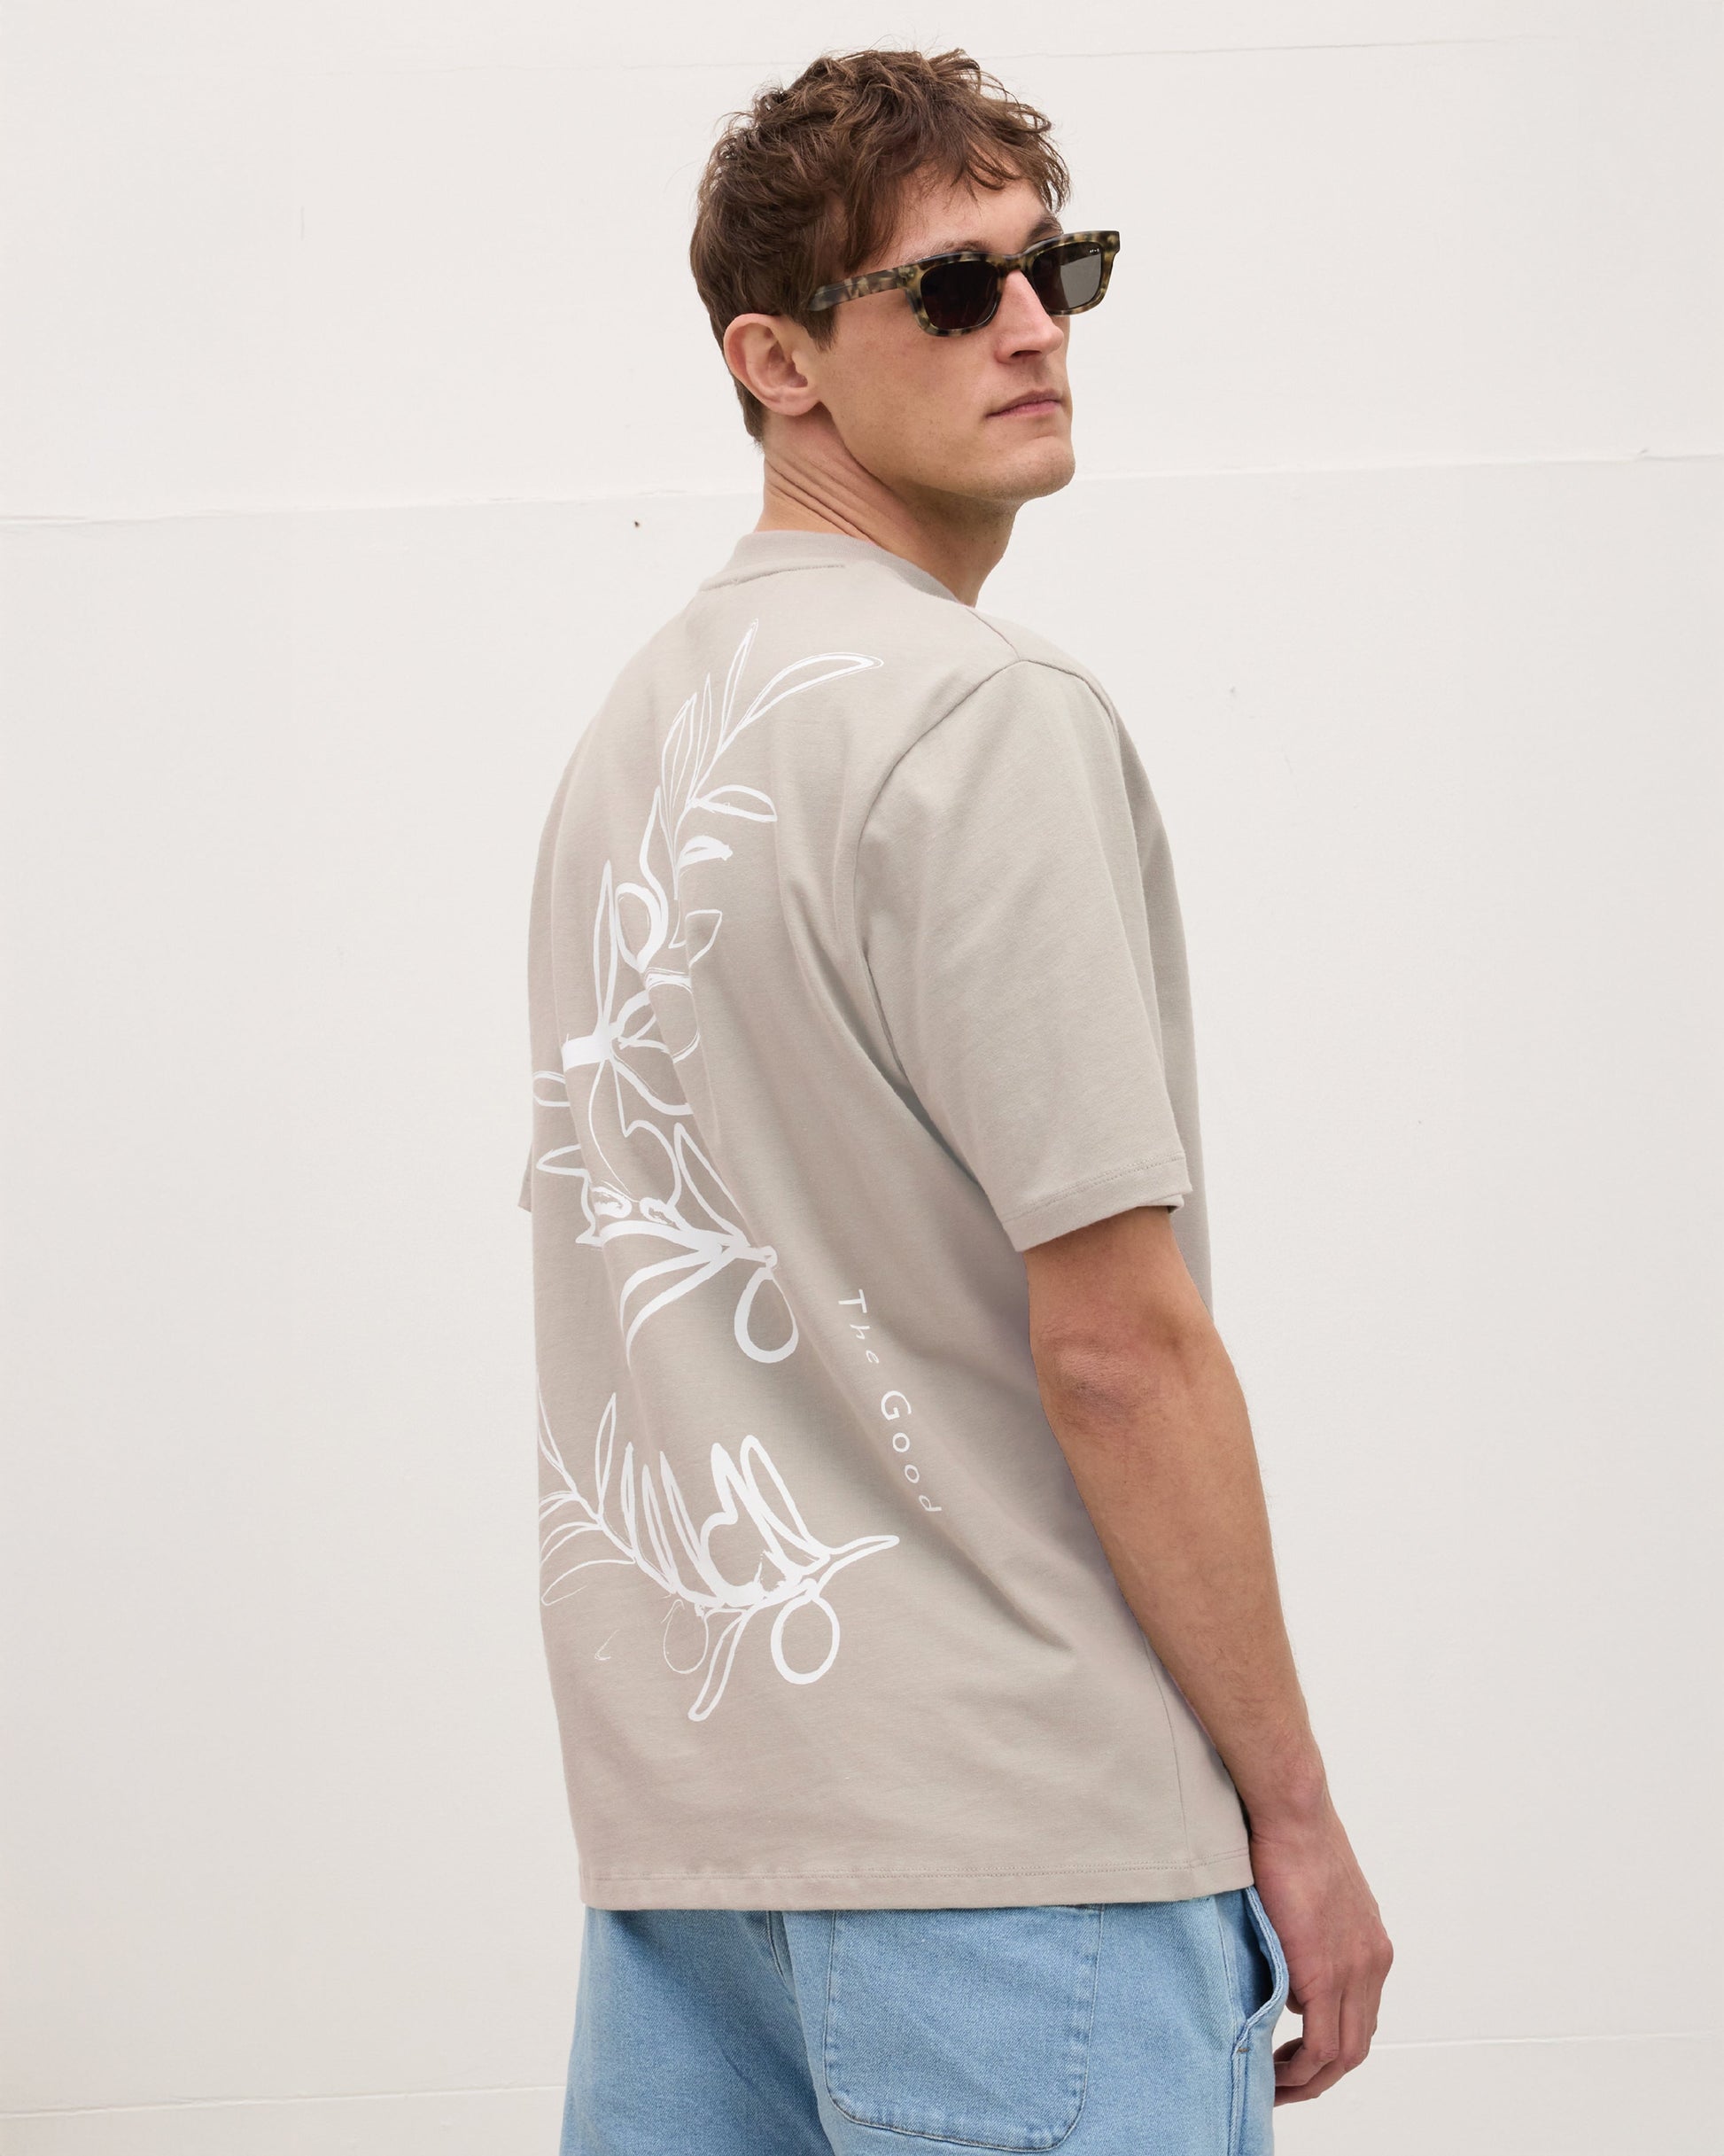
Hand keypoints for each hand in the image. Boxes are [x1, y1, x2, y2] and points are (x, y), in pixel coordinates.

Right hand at [1246, 1789, 1392, 2104]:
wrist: (1293, 1812)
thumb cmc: (1292, 1837)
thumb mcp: (1312, 1898)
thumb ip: (1310, 1940)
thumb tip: (1289, 1980)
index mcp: (1370, 1945)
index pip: (1360, 2016)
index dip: (1330, 2047)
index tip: (1297, 2057)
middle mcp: (1372, 1962)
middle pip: (1357, 2045)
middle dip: (1322, 2075)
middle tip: (1284, 2083)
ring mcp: (1355, 1969)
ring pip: (1344, 2054)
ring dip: (1310, 2080)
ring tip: (1275, 2085)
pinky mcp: (1327, 1972)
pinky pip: (1323, 2046)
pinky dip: (1301, 2069)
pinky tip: (1275, 2070)